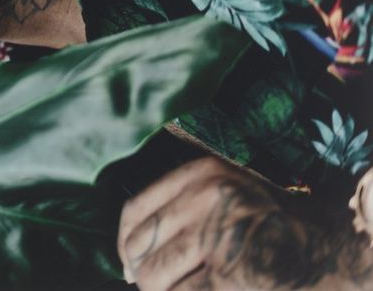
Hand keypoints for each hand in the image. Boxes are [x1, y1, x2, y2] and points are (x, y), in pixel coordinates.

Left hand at [117, 156, 372, 289]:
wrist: (328, 245)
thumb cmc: (272, 224)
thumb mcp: (225, 194)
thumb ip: (180, 210)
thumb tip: (128, 263)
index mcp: (200, 174)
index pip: (134, 209)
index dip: (124, 241)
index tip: (129, 261)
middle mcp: (205, 198)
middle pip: (140, 244)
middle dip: (140, 271)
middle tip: (152, 283)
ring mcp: (218, 234)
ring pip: (155, 274)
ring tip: (176, 289)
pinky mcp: (231, 272)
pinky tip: (201, 290)